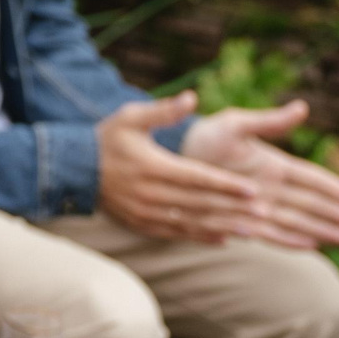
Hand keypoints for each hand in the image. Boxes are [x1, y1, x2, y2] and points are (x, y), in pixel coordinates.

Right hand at [96, 92, 259, 244]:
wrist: (73, 170)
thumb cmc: (107, 139)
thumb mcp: (130, 117)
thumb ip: (164, 110)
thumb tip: (192, 98)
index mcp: (153, 167)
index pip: (197, 178)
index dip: (227, 185)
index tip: (253, 190)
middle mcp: (151, 194)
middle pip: (200, 203)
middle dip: (234, 208)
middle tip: (265, 212)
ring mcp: (146, 213)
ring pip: (192, 222)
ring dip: (224, 227)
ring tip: (253, 230)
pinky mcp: (142, 225)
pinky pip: (177, 234)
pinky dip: (202, 237)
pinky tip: (224, 239)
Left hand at [180, 101, 338, 246]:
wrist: (177, 154)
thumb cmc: (208, 135)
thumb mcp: (237, 124)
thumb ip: (269, 121)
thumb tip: (303, 107)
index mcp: (274, 164)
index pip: (311, 179)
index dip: (335, 188)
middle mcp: (271, 188)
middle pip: (310, 203)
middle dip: (336, 213)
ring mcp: (258, 205)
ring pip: (295, 220)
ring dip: (320, 228)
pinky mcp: (241, 218)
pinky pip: (269, 233)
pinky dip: (289, 239)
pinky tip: (310, 246)